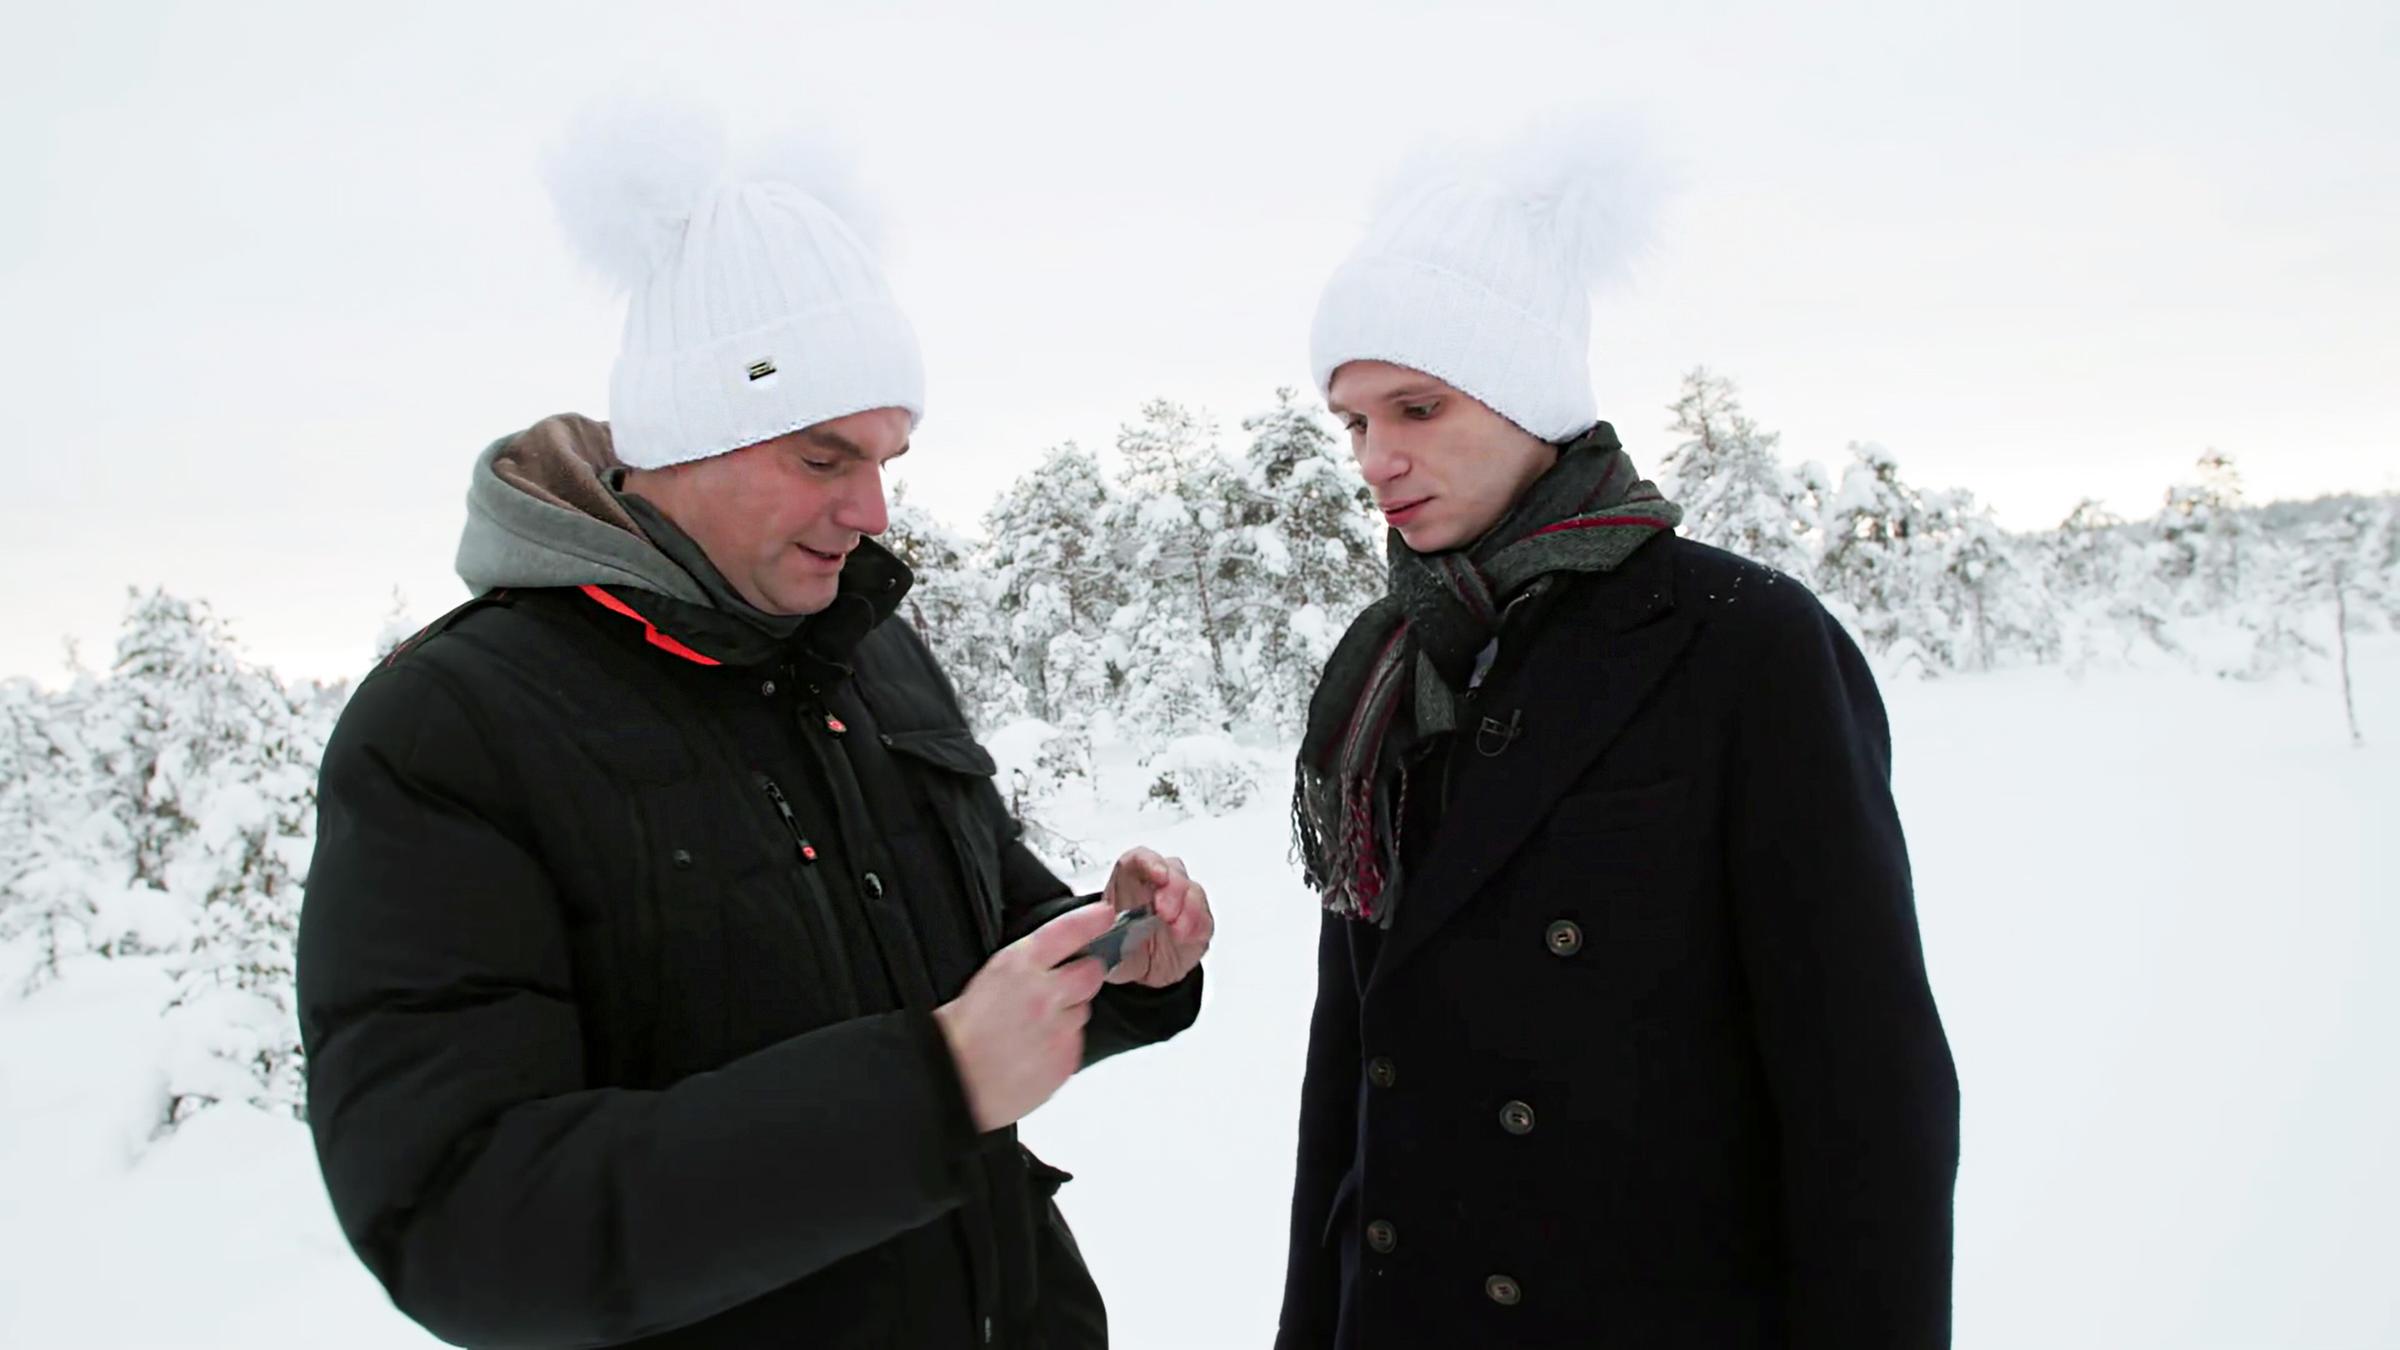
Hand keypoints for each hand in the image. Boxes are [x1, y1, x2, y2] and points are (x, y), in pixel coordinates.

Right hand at [933, 900, 1116, 1131]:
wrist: (955, 1084)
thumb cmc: (957, 1039)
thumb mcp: (977, 985)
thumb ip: (1015, 972)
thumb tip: (1034, 968)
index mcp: (1016, 967)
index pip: (1067, 931)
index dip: (1090, 920)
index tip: (1104, 915)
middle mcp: (1044, 994)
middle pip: (1091, 972)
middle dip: (1083, 975)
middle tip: (1063, 986)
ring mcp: (1059, 1029)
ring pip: (1083, 1011)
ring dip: (1068, 1014)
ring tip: (1035, 1028)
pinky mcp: (1066, 1059)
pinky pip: (1075, 1043)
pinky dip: (1061, 1045)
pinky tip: (1034, 1051)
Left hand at [1100, 846, 1213, 988]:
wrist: (1142, 975)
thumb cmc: (1121, 951)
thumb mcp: (1101, 946)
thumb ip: (1099, 936)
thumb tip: (1094, 930)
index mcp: (1129, 884)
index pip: (1139, 859)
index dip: (1150, 861)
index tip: (1159, 875)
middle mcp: (1157, 887)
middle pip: (1172, 869)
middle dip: (1173, 888)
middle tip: (1165, 911)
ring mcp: (1181, 903)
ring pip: (1192, 890)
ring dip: (1188, 908)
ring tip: (1175, 930)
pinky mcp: (1199, 923)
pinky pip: (1205, 917)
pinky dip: (1197, 926)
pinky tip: (1184, 937)